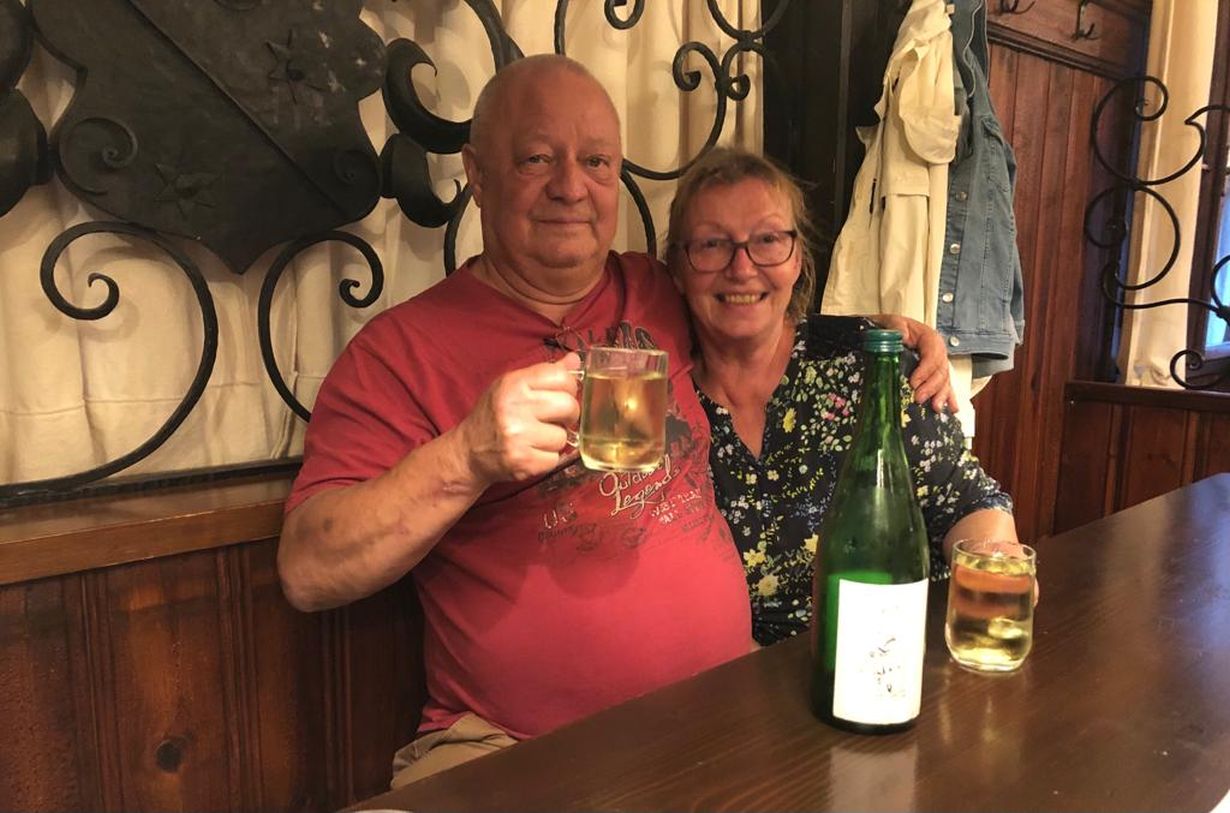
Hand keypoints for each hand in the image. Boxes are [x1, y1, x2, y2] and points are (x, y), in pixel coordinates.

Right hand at [458, 353, 581, 483]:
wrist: (468, 451)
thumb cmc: (493, 415)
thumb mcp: (512, 386)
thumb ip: (544, 373)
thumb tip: (575, 359)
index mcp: (513, 384)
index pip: (561, 377)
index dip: (568, 387)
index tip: (561, 395)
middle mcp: (514, 407)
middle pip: (569, 406)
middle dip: (568, 415)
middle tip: (555, 419)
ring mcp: (518, 436)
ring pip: (563, 436)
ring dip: (555, 439)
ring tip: (537, 437)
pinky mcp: (523, 461)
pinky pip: (555, 458)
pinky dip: (548, 458)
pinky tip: (532, 452)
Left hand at [873, 313, 958, 413]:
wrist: (888, 331)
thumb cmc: (892, 328)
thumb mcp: (892, 323)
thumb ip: (896, 328)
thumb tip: (901, 336)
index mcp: (929, 338)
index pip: (933, 354)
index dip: (925, 370)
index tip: (914, 382)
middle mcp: (937, 352)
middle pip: (940, 370)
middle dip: (932, 386)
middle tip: (919, 398)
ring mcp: (937, 364)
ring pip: (945, 380)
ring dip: (942, 395)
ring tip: (936, 407)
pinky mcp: (933, 374)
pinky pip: (945, 386)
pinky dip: (949, 397)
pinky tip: (952, 408)